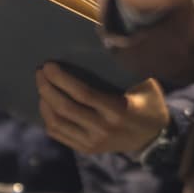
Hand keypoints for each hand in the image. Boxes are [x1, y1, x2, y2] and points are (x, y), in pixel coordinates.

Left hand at [35, 62, 169, 153]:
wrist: (153, 139)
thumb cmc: (149, 105)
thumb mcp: (146, 85)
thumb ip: (128, 69)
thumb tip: (105, 43)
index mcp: (117, 110)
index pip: (82, 94)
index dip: (61, 79)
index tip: (49, 65)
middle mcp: (102, 128)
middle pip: (65, 107)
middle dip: (47, 88)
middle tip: (40, 73)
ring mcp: (93, 142)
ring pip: (57, 123)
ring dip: (44, 103)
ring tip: (42, 87)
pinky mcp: (86, 149)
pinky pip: (58, 134)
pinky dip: (47, 118)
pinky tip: (46, 105)